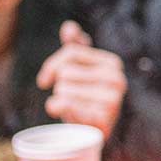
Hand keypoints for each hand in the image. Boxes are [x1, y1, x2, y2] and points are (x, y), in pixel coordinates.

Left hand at [36, 20, 126, 139]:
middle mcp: (117, 79)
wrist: (96, 133)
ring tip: (73, 109)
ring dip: (60, 101)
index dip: (51, 66)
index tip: (44, 81)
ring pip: (62, 90)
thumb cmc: (86, 98)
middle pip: (65, 72)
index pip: (71, 51)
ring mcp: (113, 100)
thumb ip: (76, 47)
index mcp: (112, 63)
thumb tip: (69, 27)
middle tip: (69, 100)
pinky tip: (70, 116)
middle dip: (60, 86)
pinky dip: (62, 111)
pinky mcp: (103, 119)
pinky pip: (67, 105)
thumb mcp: (81, 71)